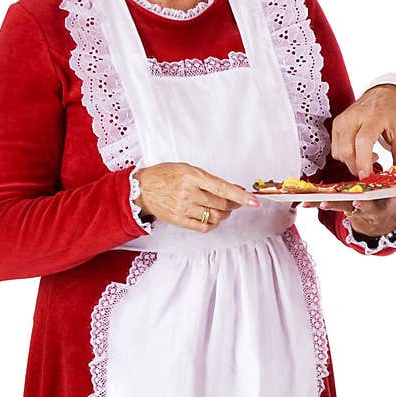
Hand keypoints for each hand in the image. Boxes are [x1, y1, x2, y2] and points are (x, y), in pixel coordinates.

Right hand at [133, 163, 258, 232]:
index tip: (254, 201)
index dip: (241, 196)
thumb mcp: (188, 169)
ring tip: (223, 209)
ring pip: (215, 216)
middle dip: (234, 204)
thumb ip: (210, 180)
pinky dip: (213, 223)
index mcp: (193, 177)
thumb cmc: (165, 176)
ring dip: (225, 214)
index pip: (223, 188)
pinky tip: (213, 218)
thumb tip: (234, 189)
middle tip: (235, 202)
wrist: (141, 189)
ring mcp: (183, 208)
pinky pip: (203, 226)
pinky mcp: (179, 220)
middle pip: (222, 205)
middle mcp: (189, 193)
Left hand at [302, 190, 395, 236]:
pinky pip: (330, 204)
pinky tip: (303, 203)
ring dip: (334, 205)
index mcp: (392, 206)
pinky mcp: (343, 206)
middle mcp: (375, 209)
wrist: (378, 224)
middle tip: (358, 200)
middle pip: (369, 206)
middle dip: (364, 204)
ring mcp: (358, 209)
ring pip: (345, 205)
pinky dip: (316, 203)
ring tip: (323, 202)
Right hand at [332, 85, 395, 177]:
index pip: (363, 141)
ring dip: (351, 162)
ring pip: (338, 151)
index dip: (363, 162)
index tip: (367, 176)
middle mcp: (354, 116)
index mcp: (374, 116)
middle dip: (356, 167)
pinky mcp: (337, 123)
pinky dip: (345, 155)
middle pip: (346, 149)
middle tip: (371, 172)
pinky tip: (359, 151)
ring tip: (368, 157)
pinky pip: (335, 147)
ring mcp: (343, 119)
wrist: (387, 93)